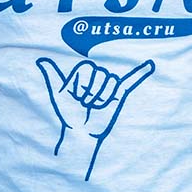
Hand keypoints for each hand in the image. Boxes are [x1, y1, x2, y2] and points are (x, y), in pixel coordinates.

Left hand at [36, 57, 154, 142]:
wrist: (81, 131)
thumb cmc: (68, 113)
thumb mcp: (58, 93)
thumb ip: (53, 76)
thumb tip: (41, 60)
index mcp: (84, 71)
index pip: (87, 68)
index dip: (80, 84)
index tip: (75, 95)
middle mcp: (98, 75)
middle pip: (100, 75)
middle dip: (92, 93)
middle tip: (86, 103)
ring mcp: (109, 84)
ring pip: (111, 82)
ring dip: (102, 98)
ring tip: (96, 106)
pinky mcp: (119, 93)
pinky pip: (132, 80)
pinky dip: (141, 73)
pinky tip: (150, 64)